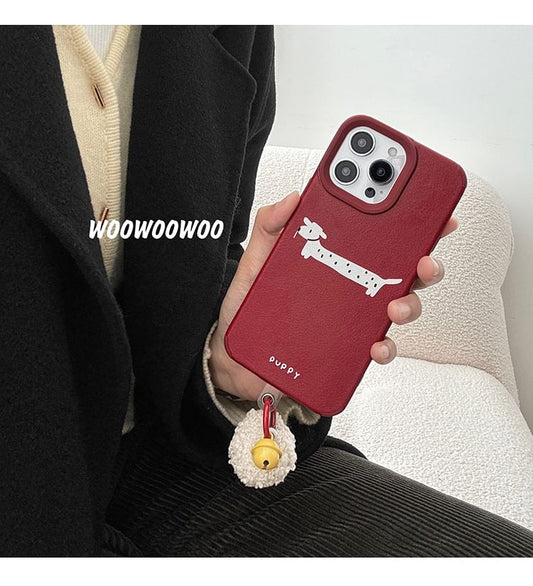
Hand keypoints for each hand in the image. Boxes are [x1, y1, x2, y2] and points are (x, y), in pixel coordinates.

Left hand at [208, 191, 456, 400]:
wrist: (235, 355)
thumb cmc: (248, 307)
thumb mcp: (255, 262)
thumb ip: (269, 227)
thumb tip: (293, 199)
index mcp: (335, 261)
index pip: (377, 238)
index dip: (408, 221)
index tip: (426, 207)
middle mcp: (351, 288)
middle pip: (402, 272)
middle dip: (425, 263)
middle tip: (423, 259)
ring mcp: (352, 319)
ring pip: (400, 308)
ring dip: (410, 305)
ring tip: (395, 306)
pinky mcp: (346, 348)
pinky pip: (377, 348)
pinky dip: (384, 347)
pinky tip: (375, 344)